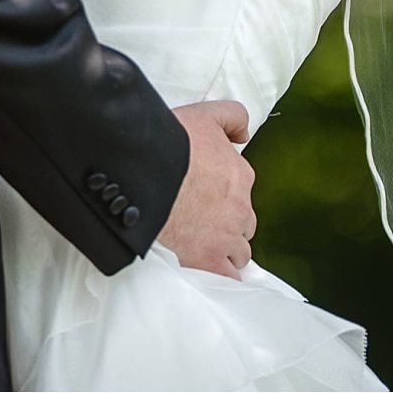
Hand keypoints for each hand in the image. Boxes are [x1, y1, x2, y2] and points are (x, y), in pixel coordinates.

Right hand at [156, 100, 256, 277]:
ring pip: (238, 252)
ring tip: (203, 246)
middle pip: (243, 224)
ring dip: (226, 251)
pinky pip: (226, 278)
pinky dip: (221, 277)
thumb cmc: (172, 143)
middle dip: (229, 225)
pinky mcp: (208, 259)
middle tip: (203, 221)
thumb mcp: (206, 114)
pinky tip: (211, 272)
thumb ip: (233, 117)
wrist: (148, 171)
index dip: (225, 194)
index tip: (206, 195)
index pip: (242, 192)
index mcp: (240, 176)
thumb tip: (245, 134)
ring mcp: (226, 236)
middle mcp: (240, 208)